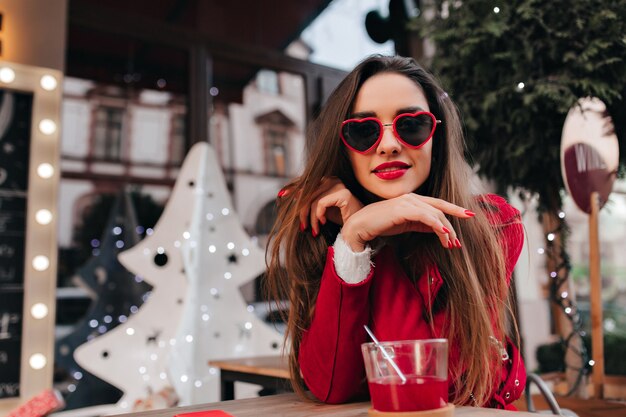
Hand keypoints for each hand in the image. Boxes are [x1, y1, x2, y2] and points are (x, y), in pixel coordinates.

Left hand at [295, 177, 363, 236]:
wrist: (358, 226)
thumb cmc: (340, 217)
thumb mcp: (320, 209)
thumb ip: (308, 201)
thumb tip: (291, 195)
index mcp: (326, 179)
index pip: (306, 183)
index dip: (293, 189)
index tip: (282, 196)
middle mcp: (331, 179)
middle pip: (307, 192)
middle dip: (302, 212)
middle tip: (303, 227)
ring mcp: (338, 184)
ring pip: (313, 200)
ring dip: (311, 218)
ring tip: (314, 229)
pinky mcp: (342, 193)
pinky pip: (321, 203)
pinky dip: (318, 215)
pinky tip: (322, 223)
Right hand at [341, 194, 473, 251]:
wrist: (360, 226)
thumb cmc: (380, 225)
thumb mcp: (406, 224)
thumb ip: (421, 224)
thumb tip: (438, 229)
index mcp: (412, 199)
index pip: (438, 203)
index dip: (454, 209)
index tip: (469, 216)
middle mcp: (411, 197)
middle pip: (439, 208)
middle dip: (453, 224)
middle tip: (457, 242)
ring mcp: (407, 201)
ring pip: (435, 214)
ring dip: (445, 230)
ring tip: (450, 244)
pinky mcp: (403, 208)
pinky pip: (425, 216)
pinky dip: (436, 225)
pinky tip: (443, 233)